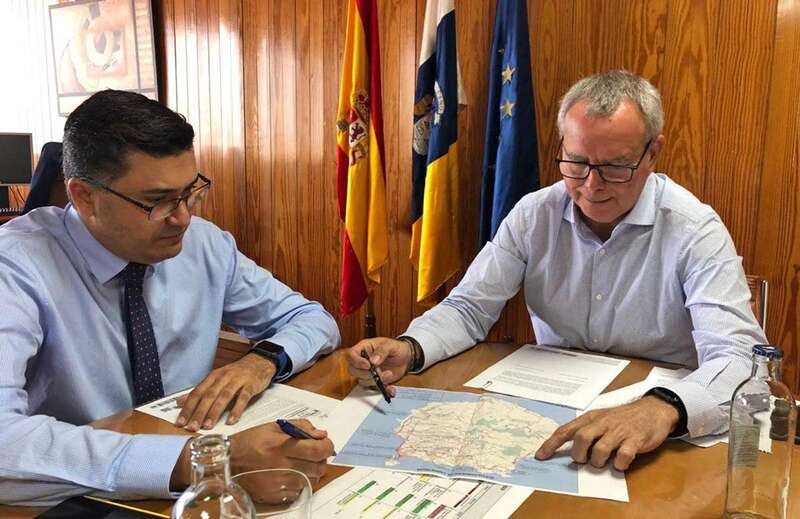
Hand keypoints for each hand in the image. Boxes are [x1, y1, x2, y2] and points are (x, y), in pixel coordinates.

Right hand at [169, 419, 333, 496]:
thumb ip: (301, 427)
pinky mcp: (275, 496)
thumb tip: (322, 435)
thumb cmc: (250, 441)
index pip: (317, 450)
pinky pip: (299, 491)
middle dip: (321, 459)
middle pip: (318, 468)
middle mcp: (282, 467)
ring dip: (311, 471)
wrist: (227, 462)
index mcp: (282, 446)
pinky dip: (300, 483)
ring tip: (300, 463)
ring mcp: (279, 484)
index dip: (327, 447)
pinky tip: (290, 474)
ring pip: (311, 480)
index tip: (325, 443)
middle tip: (313, 453)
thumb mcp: (274, 426)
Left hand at [176, 353, 275, 430]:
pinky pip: (243, 398)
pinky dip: (236, 409)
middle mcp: (223, 377)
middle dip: (199, 412)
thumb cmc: (236, 373)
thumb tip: (180, 402)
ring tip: (208, 426)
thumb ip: (200, 391)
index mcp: (213, 377)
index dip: (188, 408)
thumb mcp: (217, 379)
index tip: (180, 422)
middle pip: (209, 395)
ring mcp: (238, 380)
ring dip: (215, 412)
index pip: (197, 393)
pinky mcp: (251, 385)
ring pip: (224, 396)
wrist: (259, 362)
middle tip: (192, 427)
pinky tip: (231, 420)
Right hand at [346, 337, 412, 395]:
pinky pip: (375, 388)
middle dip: (366, 374)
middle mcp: (363, 361)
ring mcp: (368, 372)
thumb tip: (373, 360)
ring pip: (362, 381)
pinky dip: (383, 389)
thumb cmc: (396, 347)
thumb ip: (382, 351)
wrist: (406, 357)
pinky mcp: (375, 380)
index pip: (352, 355)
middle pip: (353, 370)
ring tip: (389, 374)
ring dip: (375, 381)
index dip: (357, 361)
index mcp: (364, 348)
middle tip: (379, 371)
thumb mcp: (390, 345)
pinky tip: (391, 388)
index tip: (368, 365)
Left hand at [534, 396, 678, 470]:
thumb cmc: (623, 417)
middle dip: (579, 455)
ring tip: (603, 462)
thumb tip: (570, 451)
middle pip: (581, 439)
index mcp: (591, 418)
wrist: (654, 409)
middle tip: (584, 460)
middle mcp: (603, 423)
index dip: (551, 444)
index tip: (540, 456)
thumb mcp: (601, 419)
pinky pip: (623, 456)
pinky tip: (620, 463)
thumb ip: (586, 431)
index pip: (566, 430)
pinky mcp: (636, 440)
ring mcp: (619, 431)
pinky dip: (619, 464)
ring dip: (598, 462)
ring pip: (600, 450)